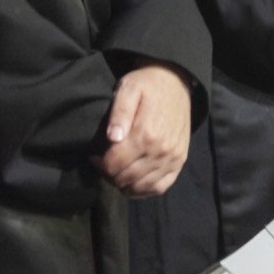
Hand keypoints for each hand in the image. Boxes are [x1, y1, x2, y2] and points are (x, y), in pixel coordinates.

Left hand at [98, 65, 191, 196]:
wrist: (176, 83)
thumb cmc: (148, 85)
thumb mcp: (128, 89)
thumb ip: (119, 113)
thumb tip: (112, 138)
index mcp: (145, 134)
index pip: (114, 164)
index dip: (99, 164)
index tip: (94, 156)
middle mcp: (161, 151)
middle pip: (126, 178)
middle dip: (109, 175)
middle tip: (103, 165)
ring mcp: (172, 158)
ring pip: (142, 186)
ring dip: (124, 185)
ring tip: (117, 173)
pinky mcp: (180, 161)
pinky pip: (161, 187)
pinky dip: (144, 190)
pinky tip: (134, 183)